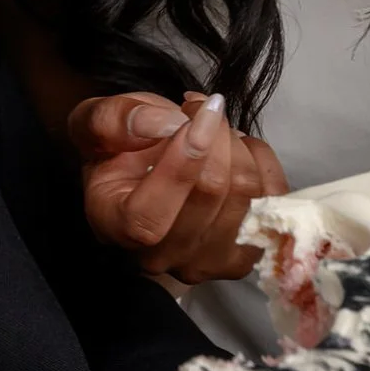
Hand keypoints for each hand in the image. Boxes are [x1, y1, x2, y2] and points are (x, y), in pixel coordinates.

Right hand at [72, 91, 287, 284]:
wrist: (144, 172)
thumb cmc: (118, 148)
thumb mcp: (96, 121)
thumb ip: (114, 120)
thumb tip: (166, 125)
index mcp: (113, 226)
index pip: (150, 216)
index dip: (182, 161)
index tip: (198, 112)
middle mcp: (158, 257)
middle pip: (210, 193)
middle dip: (216, 134)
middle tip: (201, 107)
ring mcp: (204, 262)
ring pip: (245, 192)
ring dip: (237, 144)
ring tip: (215, 127)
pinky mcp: (243, 254)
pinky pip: (273, 197)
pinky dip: (261, 159)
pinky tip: (239, 147)